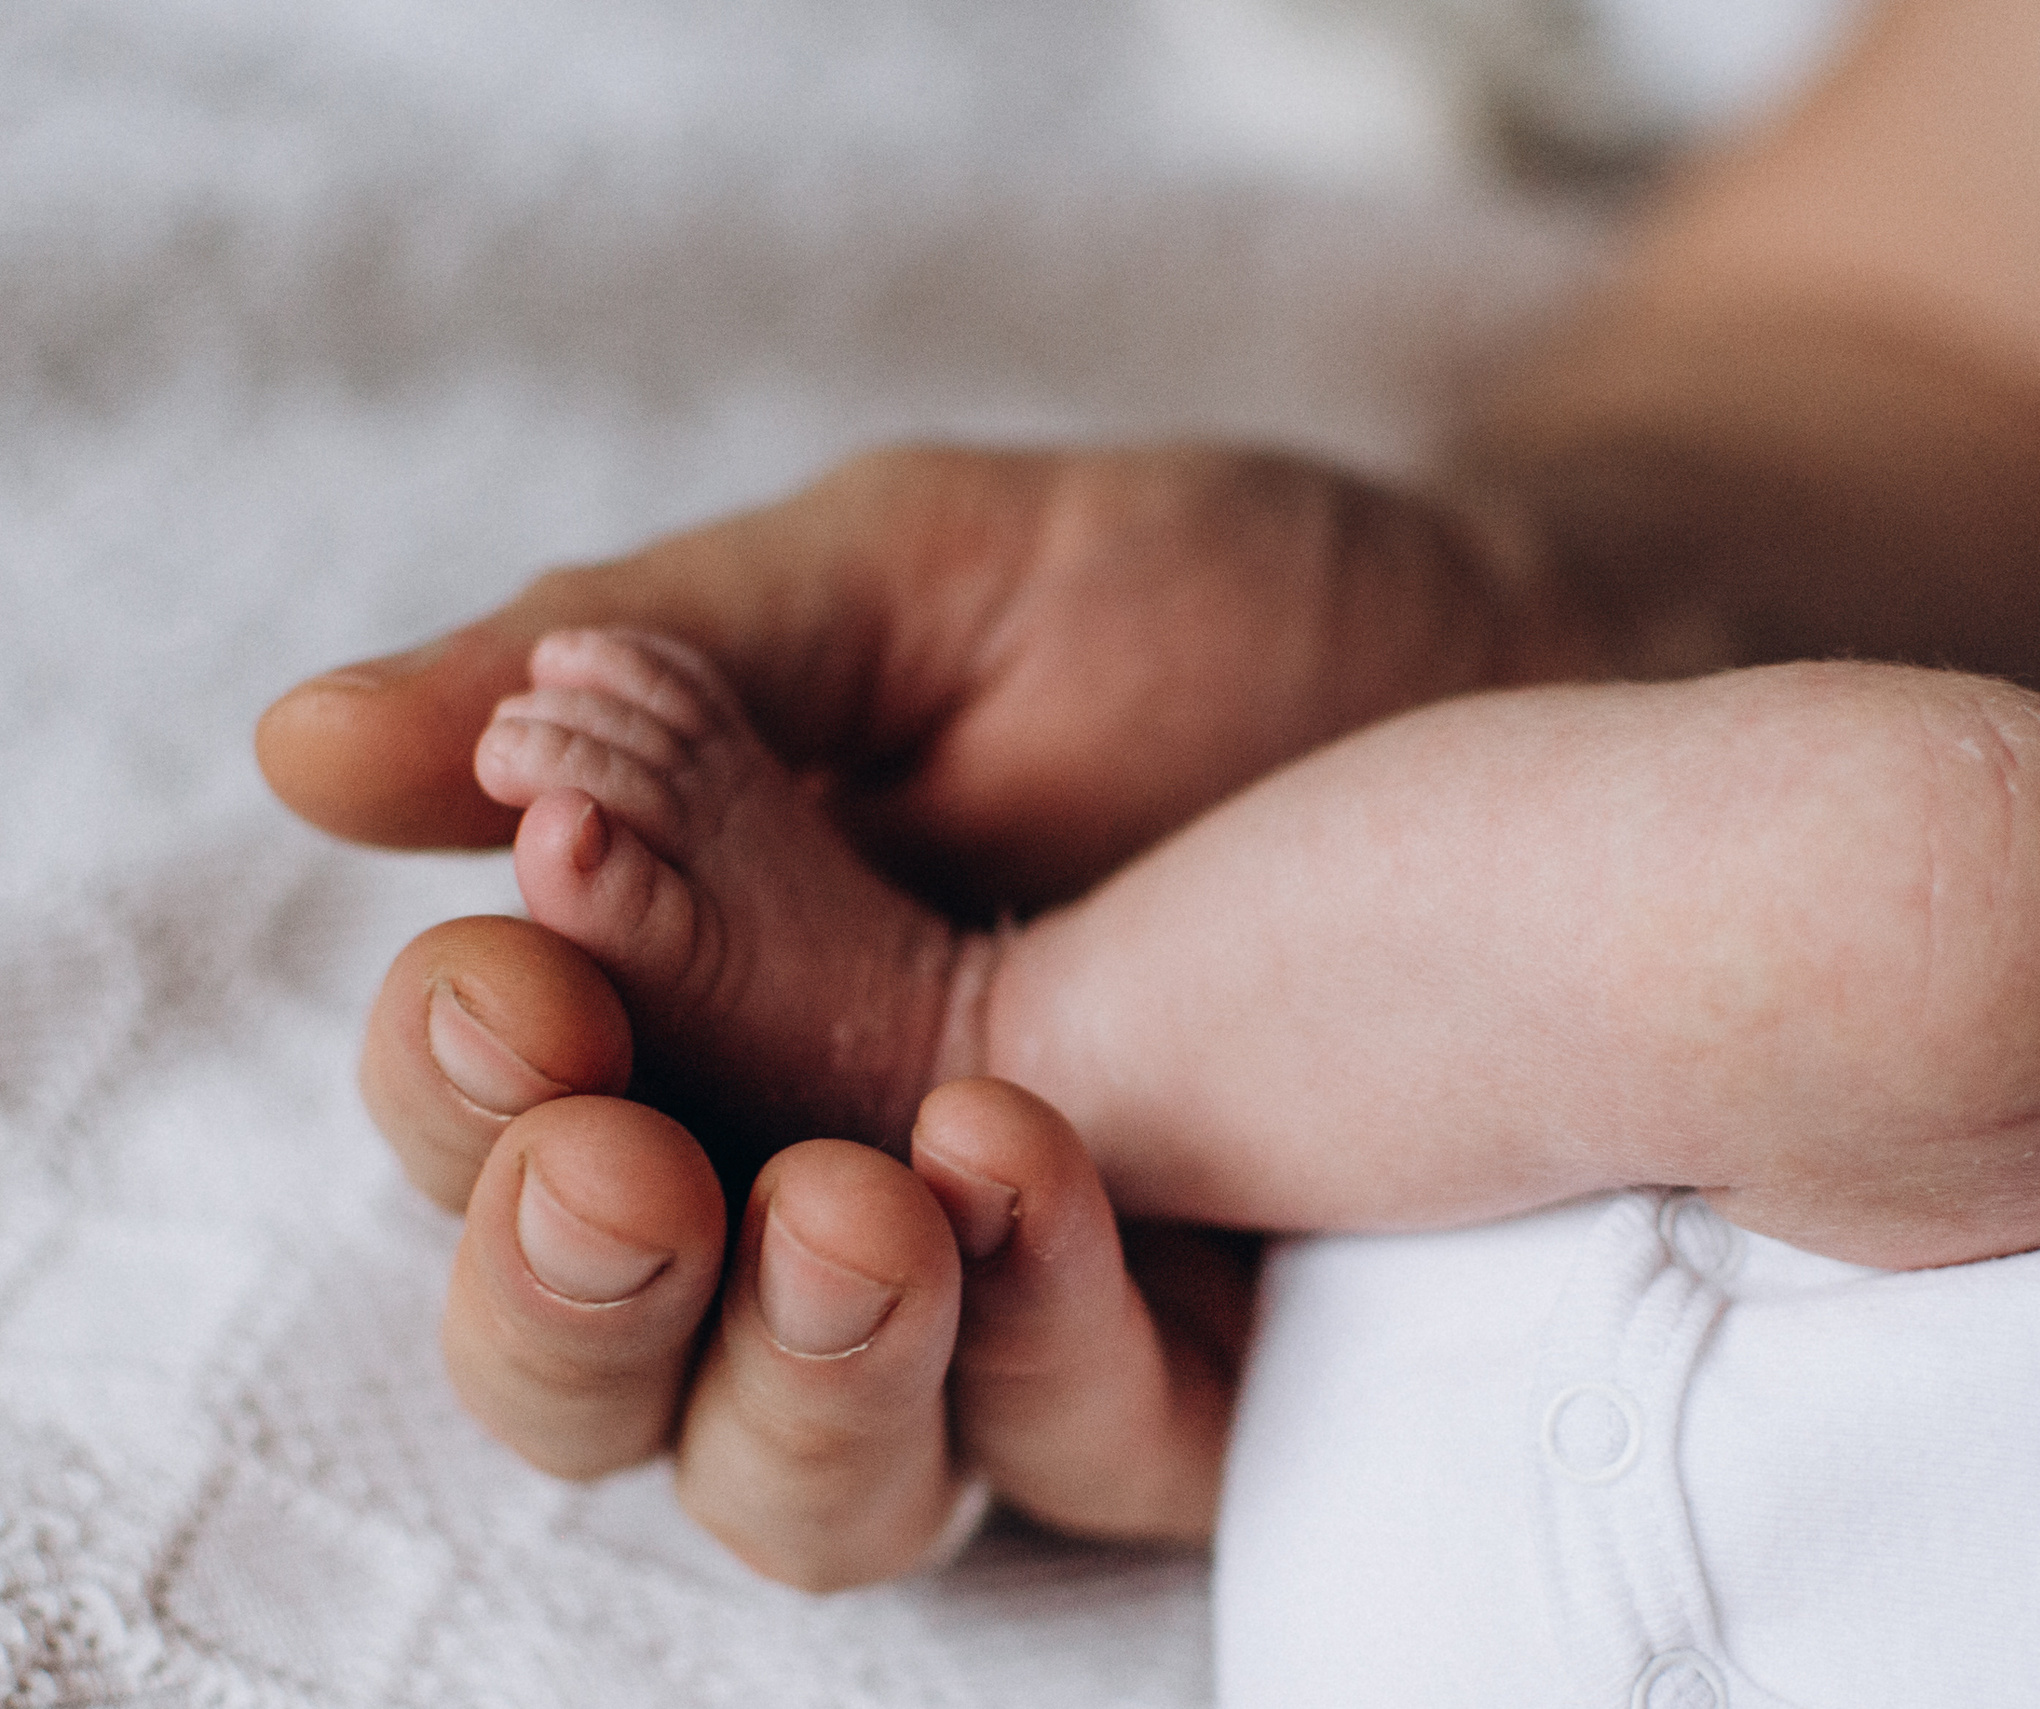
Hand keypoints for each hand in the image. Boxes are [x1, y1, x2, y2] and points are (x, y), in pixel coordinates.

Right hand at [261, 446, 1557, 1574]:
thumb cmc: (1203, 604)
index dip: (462, 1084)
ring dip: (788, 1370)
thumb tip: (307, 756)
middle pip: (592, 1363)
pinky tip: (1028, 1173)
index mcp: (697, 1001)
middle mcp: (808, 1182)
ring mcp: (1000, 1299)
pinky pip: (1072, 1447)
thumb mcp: (915, 584)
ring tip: (859, 1201)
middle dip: (573, 1289)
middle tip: (627, 1166)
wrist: (1508, 640)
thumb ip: (651, 670)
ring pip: (796, 1475)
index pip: (496, 1114)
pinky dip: (1035, 1349)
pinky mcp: (1195, 1357)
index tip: (511, 987)